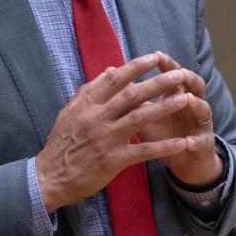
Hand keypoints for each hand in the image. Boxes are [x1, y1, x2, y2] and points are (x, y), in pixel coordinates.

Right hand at [34, 53, 192, 212]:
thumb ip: (90, 91)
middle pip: (132, 95)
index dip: (136, 67)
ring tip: (185, 99)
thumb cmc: (61, 143)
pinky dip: (164, 146)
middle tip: (178, 74)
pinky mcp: (113, 160)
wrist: (50, 177)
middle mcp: (97, 118)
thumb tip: (109, 71)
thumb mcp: (70, 112)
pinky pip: (143, 151)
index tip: (155, 58)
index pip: (115, 80)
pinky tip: (182, 143)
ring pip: (140, 118)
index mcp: (87, 104)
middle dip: (157, 83)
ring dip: (164, 107)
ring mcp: (106, 138)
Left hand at [134, 53, 222, 187]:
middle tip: (179, 72)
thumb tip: (111, 74)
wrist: (183, 162)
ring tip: (187, 99)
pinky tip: (188, 142)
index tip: (157, 55)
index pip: (174, 74)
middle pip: (194, 85)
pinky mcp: (204, 144)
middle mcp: (193, 105)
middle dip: (187, 78)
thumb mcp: (144, 115)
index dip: (167, 65)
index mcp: (178, 95)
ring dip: (195, 104)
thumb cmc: (162, 135)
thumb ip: (132, 97)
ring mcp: (201, 124)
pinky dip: (194, 141)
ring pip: (203, 109)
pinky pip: (201, 142)